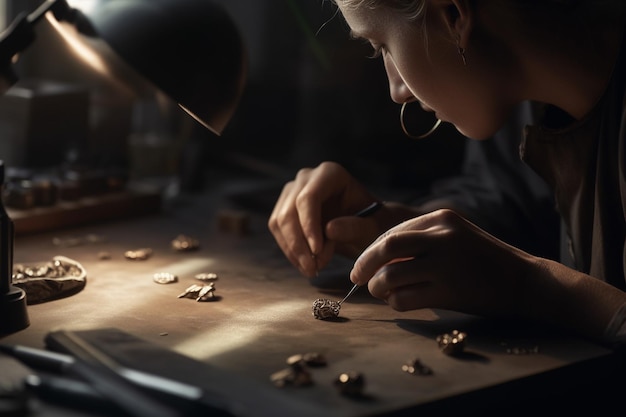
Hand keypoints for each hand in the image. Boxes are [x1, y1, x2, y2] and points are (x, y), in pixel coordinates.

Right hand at [268, 162, 380, 276]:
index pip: (309, 198)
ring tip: (313, 269)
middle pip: (290, 212)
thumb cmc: (373, 223)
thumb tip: (329, 230)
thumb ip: (356, 227)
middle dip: (299, 245)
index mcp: (330, 174)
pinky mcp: (284, 209)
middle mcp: (307, 178)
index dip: (309, 226)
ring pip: (279, 223)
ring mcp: (292, 192)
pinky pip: (278, 232)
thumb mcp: (373, 227)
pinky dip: (290, 252)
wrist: (366, 226)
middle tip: (313, 269)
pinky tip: (307, 265)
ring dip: (294, 251)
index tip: (317, 251)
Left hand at [350, 209, 536, 316]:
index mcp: (441, 219)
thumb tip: (378, 257)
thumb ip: (421, 241)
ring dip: (378, 287)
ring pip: (391, 275)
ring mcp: (446, 263)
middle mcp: (442, 236)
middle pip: (386, 247)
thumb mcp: (454, 236)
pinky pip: (405, 298)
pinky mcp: (449, 290)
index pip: (392, 232)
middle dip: (364, 264)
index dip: (370, 250)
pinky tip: (400, 302)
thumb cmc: (484, 261)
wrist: (524, 281)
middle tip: (357, 278)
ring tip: (381, 292)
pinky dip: (395, 303)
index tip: (361, 265)